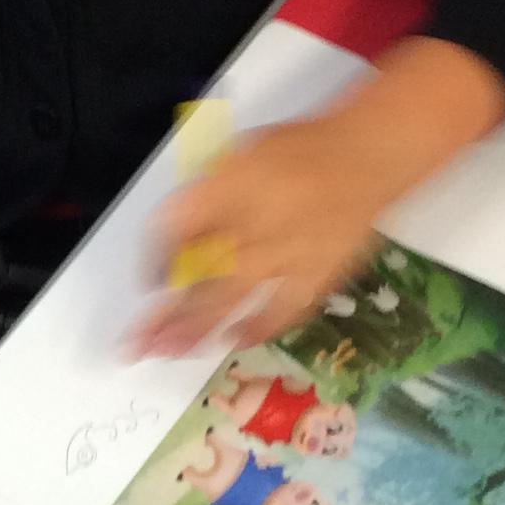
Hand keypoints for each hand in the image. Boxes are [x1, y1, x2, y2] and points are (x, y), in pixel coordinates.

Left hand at [130, 39, 504, 358]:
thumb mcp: (238, 157)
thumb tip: (179, 243)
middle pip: (196, 275)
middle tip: (139, 344)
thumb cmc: (294, 153)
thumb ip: (208, 198)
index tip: (148, 281)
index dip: (155, 257)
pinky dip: (258, 328)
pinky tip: (233, 342)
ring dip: (198, 329)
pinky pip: (283, 310)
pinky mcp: (317, 273)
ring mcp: (287, 253)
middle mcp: (254, 222)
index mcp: (229, 186)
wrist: (365, 154)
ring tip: (172, 352)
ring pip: (233, 298)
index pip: (176, 226)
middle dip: (166, 314)